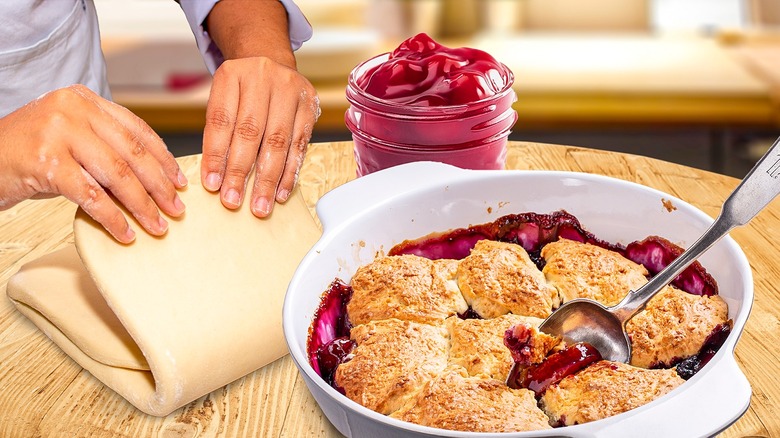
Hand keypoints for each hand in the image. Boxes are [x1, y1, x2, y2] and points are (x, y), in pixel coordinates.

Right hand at [0, 85, 186, 242]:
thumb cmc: (26, 154)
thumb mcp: (69, 140)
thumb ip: (104, 148)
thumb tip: (153, 180)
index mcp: (83, 99)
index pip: (137, 129)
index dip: (163, 158)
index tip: (180, 182)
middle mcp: (73, 110)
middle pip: (132, 152)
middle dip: (160, 185)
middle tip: (177, 209)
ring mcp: (59, 134)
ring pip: (117, 174)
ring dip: (143, 205)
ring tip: (158, 225)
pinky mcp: (47, 163)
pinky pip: (92, 196)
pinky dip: (114, 218)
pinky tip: (126, 233)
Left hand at [200, 56, 318, 216]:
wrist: (270, 60)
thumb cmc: (242, 89)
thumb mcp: (222, 99)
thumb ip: (219, 133)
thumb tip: (217, 178)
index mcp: (231, 74)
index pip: (221, 120)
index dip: (216, 155)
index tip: (212, 185)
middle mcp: (262, 77)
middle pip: (251, 132)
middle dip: (241, 171)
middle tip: (233, 200)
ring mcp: (289, 89)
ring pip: (278, 141)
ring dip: (268, 178)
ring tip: (260, 205)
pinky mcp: (309, 105)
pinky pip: (299, 144)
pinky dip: (289, 172)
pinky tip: (280, 192)